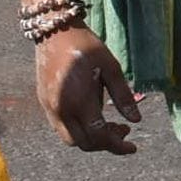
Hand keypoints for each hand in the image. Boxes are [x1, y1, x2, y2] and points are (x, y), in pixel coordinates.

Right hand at [34, 26, 141, 154]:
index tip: (133, 147)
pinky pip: (62, 128)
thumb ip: (123, 96)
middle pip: (84, 143)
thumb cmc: (87, 47)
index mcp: (78, 101)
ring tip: (111, 124)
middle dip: (106, 144)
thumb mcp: (111, 68)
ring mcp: (49, 109)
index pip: (99, 136)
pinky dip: (80, 130)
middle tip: (124, 130)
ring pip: (71, 139)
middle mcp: (60, 110)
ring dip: (92, 138)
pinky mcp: (44, 104)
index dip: (117, 146)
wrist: (55, 33)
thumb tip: (136, 121)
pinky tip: (94, 116)